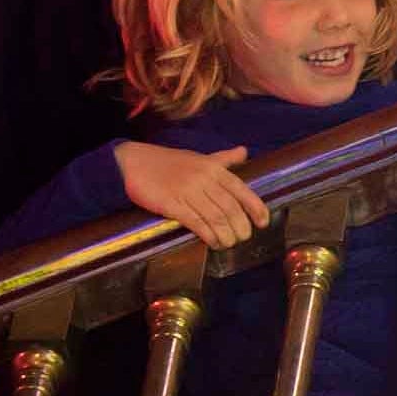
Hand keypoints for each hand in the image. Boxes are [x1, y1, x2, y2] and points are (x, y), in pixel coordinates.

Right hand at [117, 142, 268, 249]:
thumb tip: (244, 151)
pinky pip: (195, 222)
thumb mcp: (199, 157)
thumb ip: (223, 158)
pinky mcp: (171, 204)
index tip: (263, 222)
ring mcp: (187, 191)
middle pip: (230, 207)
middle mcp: (204, 179)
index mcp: (213, 168)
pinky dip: (208, 235)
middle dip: (241, 226)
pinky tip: (213, 242)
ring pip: (215, 217)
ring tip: (229, 244)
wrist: (133, 163)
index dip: (256, 208)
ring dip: (226, 234)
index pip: (242, 190)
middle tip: (243, 238)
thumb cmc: (168, 161)